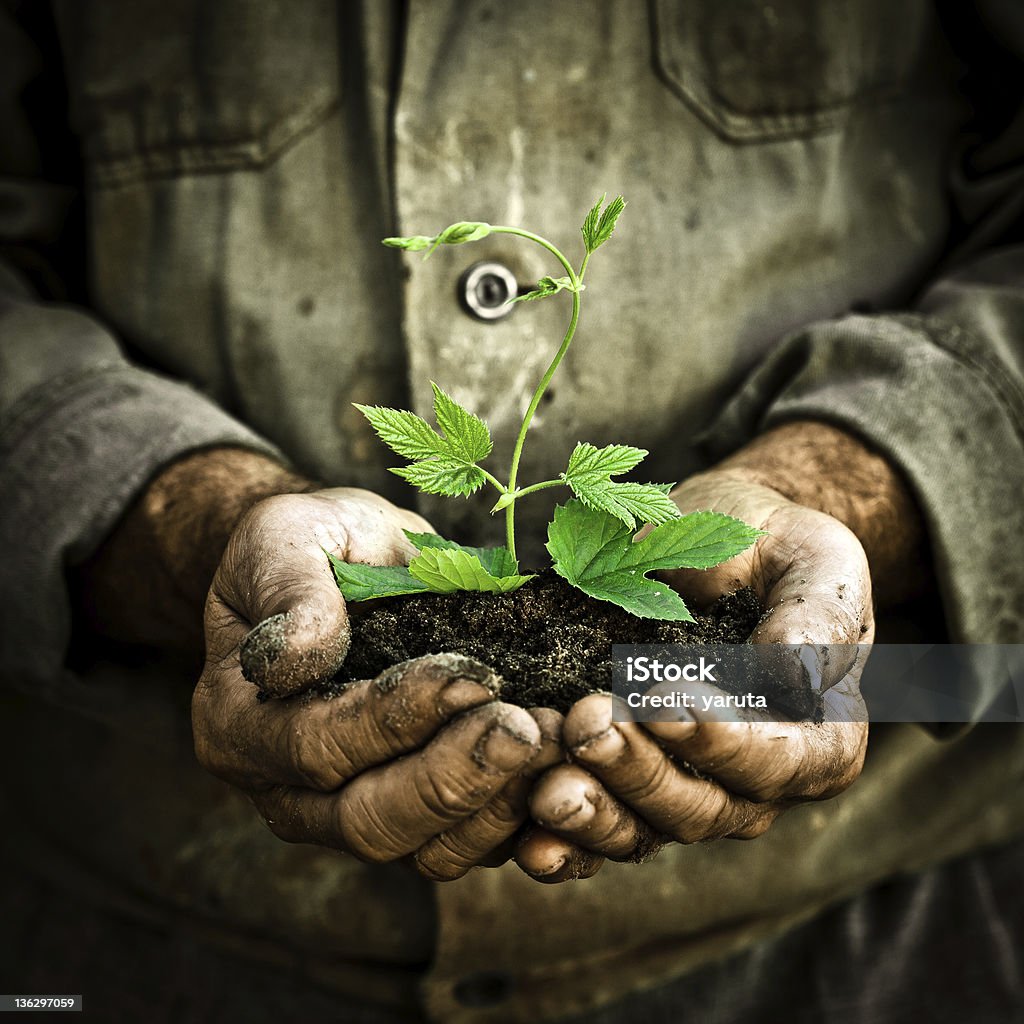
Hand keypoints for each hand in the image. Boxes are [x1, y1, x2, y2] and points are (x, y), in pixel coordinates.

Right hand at [193, 486, 551, 873]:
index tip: (467, 676)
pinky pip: (467, 845)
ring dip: (498, 805)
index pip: (315, 745)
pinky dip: (521, 818)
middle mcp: (288, 789)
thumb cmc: (310, 546)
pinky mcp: (415, 815)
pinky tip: (564, 770)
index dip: (393, 719)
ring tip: (556, 743)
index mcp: (241, 723)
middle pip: (370, 820)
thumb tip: (296, 655)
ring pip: (425, 852)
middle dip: (456, 778)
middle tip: (527, 728)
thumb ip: (288, 589)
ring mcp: (351, 811)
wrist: (343, 563)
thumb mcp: (283, 540)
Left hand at [529, 442, 877, 859]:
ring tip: (548, 784)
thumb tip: (795, 684)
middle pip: (703, 808)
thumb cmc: (772, 546)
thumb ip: (816, 619)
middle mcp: (755, 782)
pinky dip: (564, 844)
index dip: (723, 743)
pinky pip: (598, 832)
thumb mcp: (815, 559)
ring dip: (594, 813)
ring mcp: (687, 788)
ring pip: (644, 830)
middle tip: (587, 722)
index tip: (663, 699)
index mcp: (818, 737)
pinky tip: (527, 841)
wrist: (712, 542)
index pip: (778, 762)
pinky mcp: (627, 783)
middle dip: (640, 771)